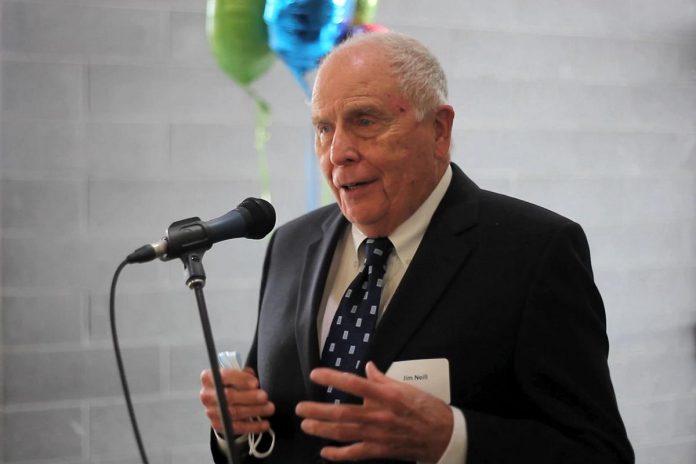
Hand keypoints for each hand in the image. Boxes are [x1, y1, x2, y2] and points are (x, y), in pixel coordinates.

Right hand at [199, 367, 274, 435]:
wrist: (223, 401)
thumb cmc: (233, 384)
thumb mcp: (237, 375)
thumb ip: (245, 374)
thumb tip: (253, 381)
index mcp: (209, 377)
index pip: (224, 376)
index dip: (241, 380)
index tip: (256, 383)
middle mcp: (207, 395)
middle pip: (228, 396)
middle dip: (249, 397)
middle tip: (265, 397)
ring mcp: (211, 411)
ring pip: (234, 413)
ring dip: (254, 411)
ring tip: (269, 408)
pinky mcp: (217, 425)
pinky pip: (236, 427)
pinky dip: (253, 426)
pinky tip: (265, 424)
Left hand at [296, 362, 452, 461]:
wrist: (444, 435)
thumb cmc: (426, 408)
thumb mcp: (406, 388)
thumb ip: (383, 379)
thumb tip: (368, 367)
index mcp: (387, 395)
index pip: (354, 384)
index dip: (333, 378)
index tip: (315, 374)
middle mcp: (380, 415)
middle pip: (342, 413)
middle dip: (318, 411)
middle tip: (300, 408)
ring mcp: (379, 435)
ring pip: (344, 433)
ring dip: (322, 430)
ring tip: (306, 425)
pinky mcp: (381, 450)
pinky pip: (355, 454)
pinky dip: (338, 454)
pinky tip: (324, 451)